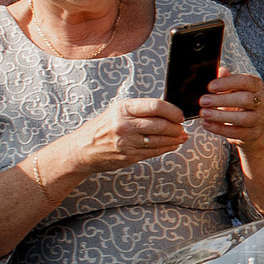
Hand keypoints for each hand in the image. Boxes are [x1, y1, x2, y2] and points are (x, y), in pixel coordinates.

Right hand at [74, 95, 189, 173]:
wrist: (81, 150)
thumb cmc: (102, 128)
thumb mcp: (117, 111)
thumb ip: (140, 111)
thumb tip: (168, 112)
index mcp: (123, 109)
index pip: (155, 106)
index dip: (173, 111)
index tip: (179, 115)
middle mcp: (124, 125)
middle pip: (161, 124)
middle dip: (176, 127)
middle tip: (181, 127)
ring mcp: (126, 142)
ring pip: (160, 140)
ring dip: (175, 139)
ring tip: (181, 136)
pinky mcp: (129, 157)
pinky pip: (154, 152)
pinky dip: (167, 148)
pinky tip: (173, 145)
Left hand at [196, 71, 263, 151]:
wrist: (251, 125)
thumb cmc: (239, 102)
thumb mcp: (234, 89)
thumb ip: (227, 79)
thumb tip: (219, 70)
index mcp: (256, 86)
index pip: (245, 81)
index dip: (228, 83)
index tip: (210, 86)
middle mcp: (261, 102)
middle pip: (245, 100)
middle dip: (222, 100)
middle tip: (203, 101)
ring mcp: (258, 119)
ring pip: (243, 118)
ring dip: (221, 116)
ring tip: (204, 113)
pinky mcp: (252, 133)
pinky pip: (236, 132)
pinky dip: (219, 129)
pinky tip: (206, 124)